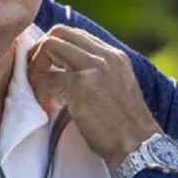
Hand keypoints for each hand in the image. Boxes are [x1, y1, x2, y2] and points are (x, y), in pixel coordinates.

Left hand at [28, 25, 160, 166]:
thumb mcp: (118, 88)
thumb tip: (69, 75)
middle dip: (42, 51)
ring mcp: (93, 67)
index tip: (50, 68)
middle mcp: (105, 55)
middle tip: (38, 74)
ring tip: (40, 88)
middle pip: (60, 32)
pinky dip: (40, 90)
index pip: (77, 35)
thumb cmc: (127, 127)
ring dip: (37, 66)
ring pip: (50, 45)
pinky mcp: (80, 84)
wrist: (140, 144)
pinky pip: (46, 78)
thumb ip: (99, 75)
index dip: (58, 49)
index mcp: (115, 56)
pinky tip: (46, 105)